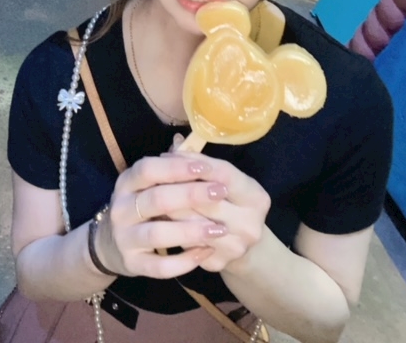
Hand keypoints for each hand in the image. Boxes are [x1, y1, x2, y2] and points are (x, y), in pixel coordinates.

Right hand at [93, 154, 232, 278]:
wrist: (110, 245)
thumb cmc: (139, 207)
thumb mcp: (146, 184)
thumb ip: (168, 168)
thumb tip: (187, 142)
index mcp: (127, 183)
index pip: (148, 170)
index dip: (176, 168)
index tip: (205, 167)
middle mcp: (121, 209)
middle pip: (156, 199)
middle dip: (191, 195)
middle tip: (220, 192)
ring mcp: (124, 238)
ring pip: (157, 234)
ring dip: (191, 230)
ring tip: (220, 228)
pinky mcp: (132, 264)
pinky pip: (160, 266)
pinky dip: (184, 260)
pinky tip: (206, 252)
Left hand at [164, 151, 270, 272]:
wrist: (239, 245)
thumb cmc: (227, 202)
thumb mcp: (222, 179)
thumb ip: (200, 161)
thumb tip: (176, 142)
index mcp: (256, 197)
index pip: (222, 173)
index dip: (193, 162)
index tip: (169, 153)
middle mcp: (250, 224)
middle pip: (204, 198)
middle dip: (175, 184)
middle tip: (152, 174)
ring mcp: (234, 247)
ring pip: (190, 221)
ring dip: (166, 207)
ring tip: (149, 193)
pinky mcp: (215, 263)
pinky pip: (184, 242)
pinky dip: (168, 227)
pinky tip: (155, 217)